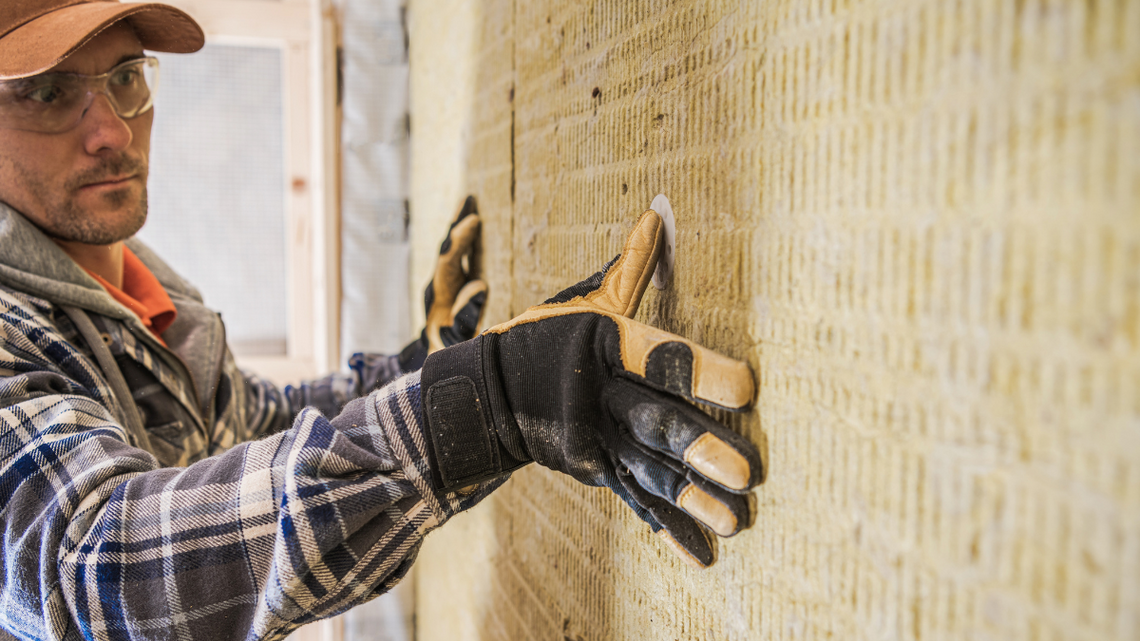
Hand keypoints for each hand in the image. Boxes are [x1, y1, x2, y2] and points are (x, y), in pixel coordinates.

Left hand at [398, 195, 487, 371]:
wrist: (434, 360)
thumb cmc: (447, 353)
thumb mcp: (457, 340)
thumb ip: (466, 316)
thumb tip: (479, 285)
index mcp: (439, 296)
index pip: (448, 261)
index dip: (460, 241)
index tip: (474, 221)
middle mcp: (439, 285)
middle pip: (447, 248)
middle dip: (458, 224)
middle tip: (469, 199)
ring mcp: (445, 284)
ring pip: (453, 250)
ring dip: (462, 227)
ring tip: (471, 201)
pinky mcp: (454, 287)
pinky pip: (461, 258)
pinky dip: (469, 240)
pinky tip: (477, 225)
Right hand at [421, 210, 760, 567]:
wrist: (485, 397)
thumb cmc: (545, 338)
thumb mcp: (582, 304)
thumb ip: (627, 269)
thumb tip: (655, 216)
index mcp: (603, 347)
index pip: (657, 356)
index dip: (699, 371)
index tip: (747, 388)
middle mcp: (599, 397)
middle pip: (653, 422)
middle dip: (700, 448)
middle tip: (746, 472)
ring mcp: (594, 441)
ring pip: (648, 470)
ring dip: (692, 497)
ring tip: (738, 522)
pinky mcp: (593, 471)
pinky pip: (634, 501)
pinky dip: (669, 528)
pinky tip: (704, 556)